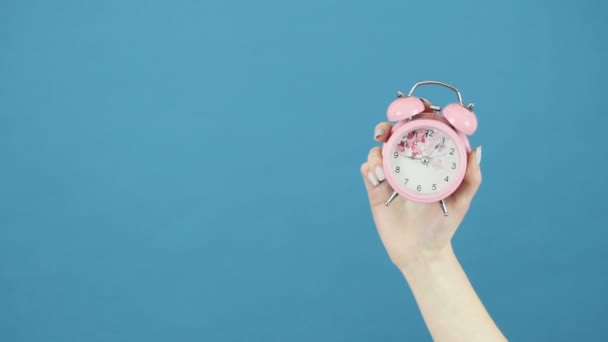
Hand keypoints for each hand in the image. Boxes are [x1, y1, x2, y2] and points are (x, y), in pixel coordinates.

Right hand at [361, 122, 482, 270]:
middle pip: (394, 133)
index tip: (420, 107)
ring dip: (377, 150)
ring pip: (378, 150)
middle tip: (386, 130)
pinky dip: (370, 167)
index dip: (419, 112)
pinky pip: (368, 170)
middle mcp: (408, 163)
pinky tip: (379, 178)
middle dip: (387, 124)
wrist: (421, 253)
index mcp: (428, 160)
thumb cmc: (444, 225)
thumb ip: (471, 177)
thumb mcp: (461, 201)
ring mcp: (391, 174)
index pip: (422, 129)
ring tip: (382, 165)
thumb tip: (476, 148)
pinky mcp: (376, 189)